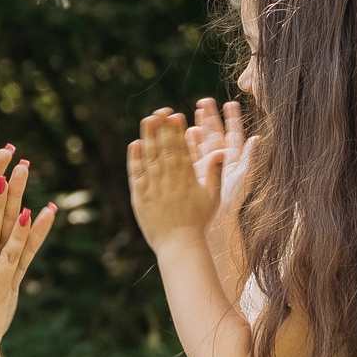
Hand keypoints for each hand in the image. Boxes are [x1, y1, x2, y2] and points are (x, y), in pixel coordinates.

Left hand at [127, 108, 215, 245]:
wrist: (180, 245)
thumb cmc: (198, 221)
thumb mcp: (212, 197)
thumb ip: (215, 172)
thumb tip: (221, 151)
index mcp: (188, 180)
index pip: (182, 150)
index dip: (178, 132)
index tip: (176, 116)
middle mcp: (170, 182)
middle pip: (165, 150)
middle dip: (163, 129)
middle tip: (160, 111)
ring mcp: (154, 189)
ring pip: (150, 159)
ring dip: (148, 138)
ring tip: (148, 120)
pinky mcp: (140, 198)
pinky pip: (137, 175)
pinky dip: (135, 159)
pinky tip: (135, 144)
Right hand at [190, 96, 254, 242]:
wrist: (217, 219)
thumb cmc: (232, 200)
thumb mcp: (243, 178)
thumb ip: (248, 157)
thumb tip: (257, 138)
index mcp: (234, 158)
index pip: (234, 134)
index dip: (233, 119)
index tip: (230, 104)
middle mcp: (221, 159)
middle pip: (216, 133)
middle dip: (211, 117)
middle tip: (206, 101)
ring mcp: (207, 164)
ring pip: (202, 141)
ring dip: (199, 126)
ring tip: (195, 111)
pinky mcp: (195, 171)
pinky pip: (191, 153)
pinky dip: (188, 142)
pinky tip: (184, 131)